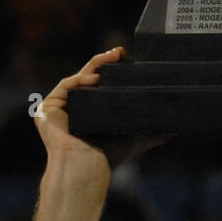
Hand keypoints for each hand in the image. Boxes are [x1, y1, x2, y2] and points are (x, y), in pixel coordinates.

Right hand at [35, 48, 170, 173]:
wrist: (88, 168)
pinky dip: (81, 79)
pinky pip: (66, 86)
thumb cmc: (108, 157)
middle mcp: (70, 109)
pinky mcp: (47, 108)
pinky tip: (96, 77)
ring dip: (95, 66)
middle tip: (121, 52)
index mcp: (86, 113)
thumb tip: (174, 129)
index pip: (99, 87)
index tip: (127, 58)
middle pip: (88, 79)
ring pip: (78, 79)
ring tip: (114, 58)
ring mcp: (57, 108)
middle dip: (104, 63)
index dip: (112, 71)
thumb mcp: (133, 138)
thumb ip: (152, 133)